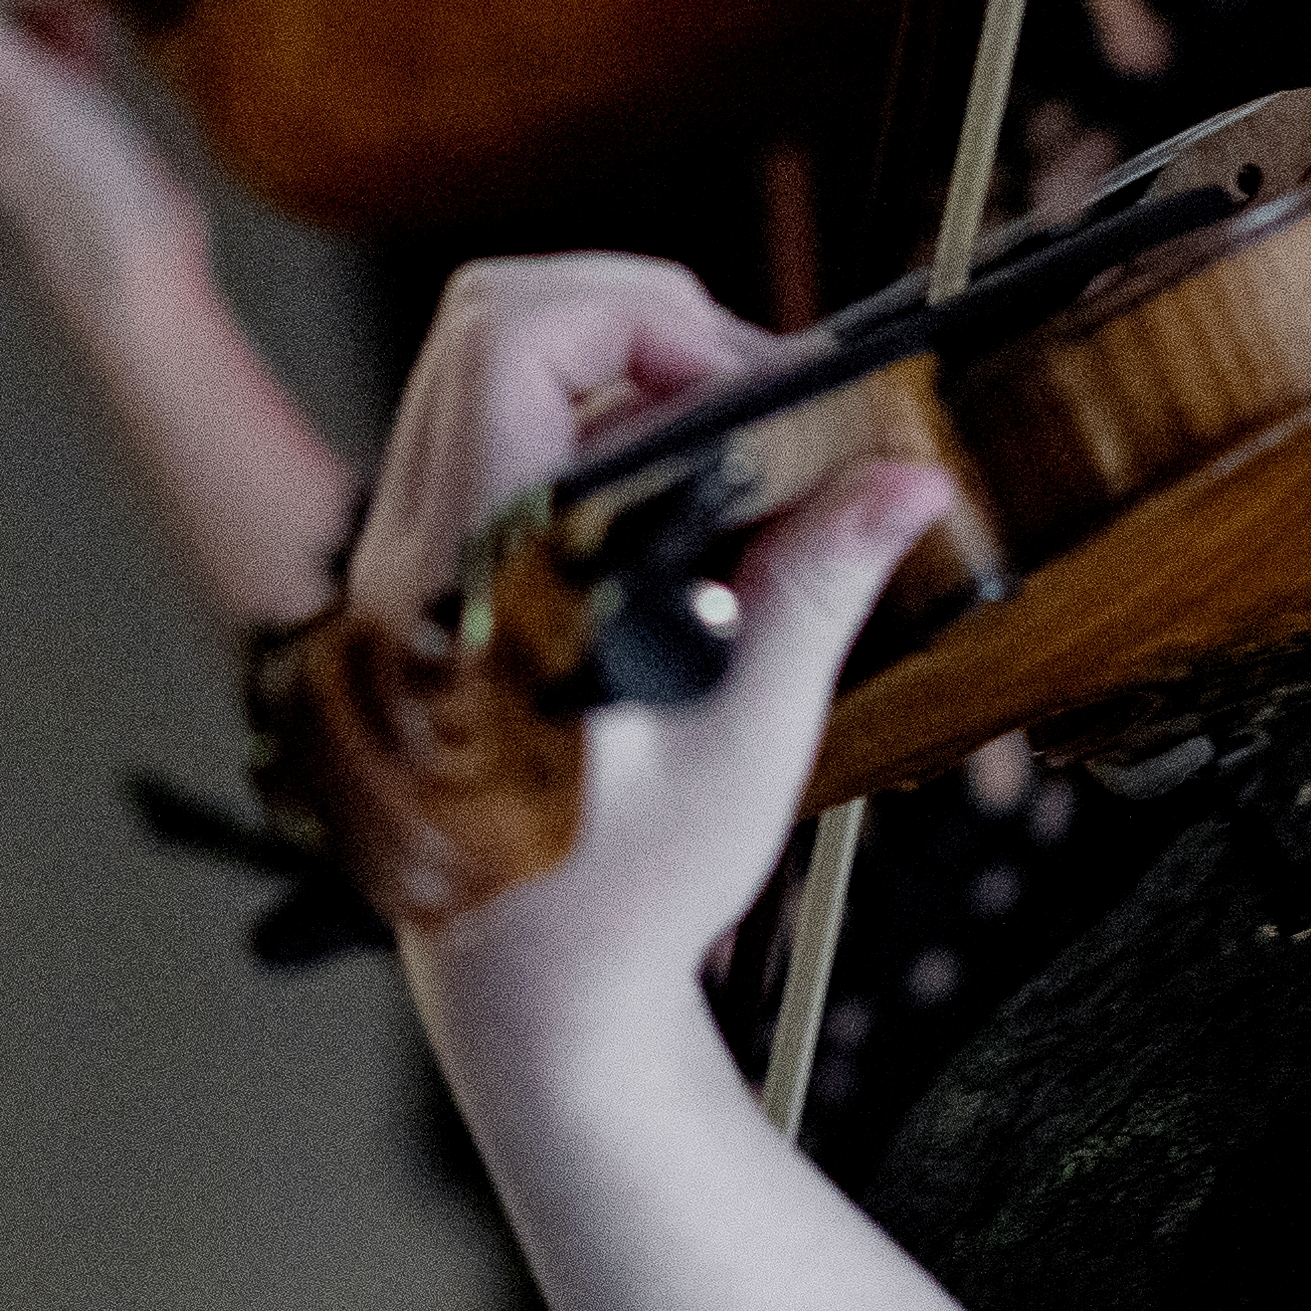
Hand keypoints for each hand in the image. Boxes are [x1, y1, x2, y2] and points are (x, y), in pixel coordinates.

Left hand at [338, 256, 949, 1075]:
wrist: (530, 994)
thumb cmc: (617, 897)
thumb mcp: (743, 742)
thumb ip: (815, 590)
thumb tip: (908, 485)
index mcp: (471, 580)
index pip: (512, 345)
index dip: (643, 319)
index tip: (750, 385)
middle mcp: (410, 558)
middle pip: (485, 319)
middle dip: (631, 316)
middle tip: (744, 387)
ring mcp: (402, 569)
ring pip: (476, 370)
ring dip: (605, 367)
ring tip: (721, 433)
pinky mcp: (425, 588)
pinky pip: (482, 441)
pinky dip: (578, 426)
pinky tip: (671, 499)